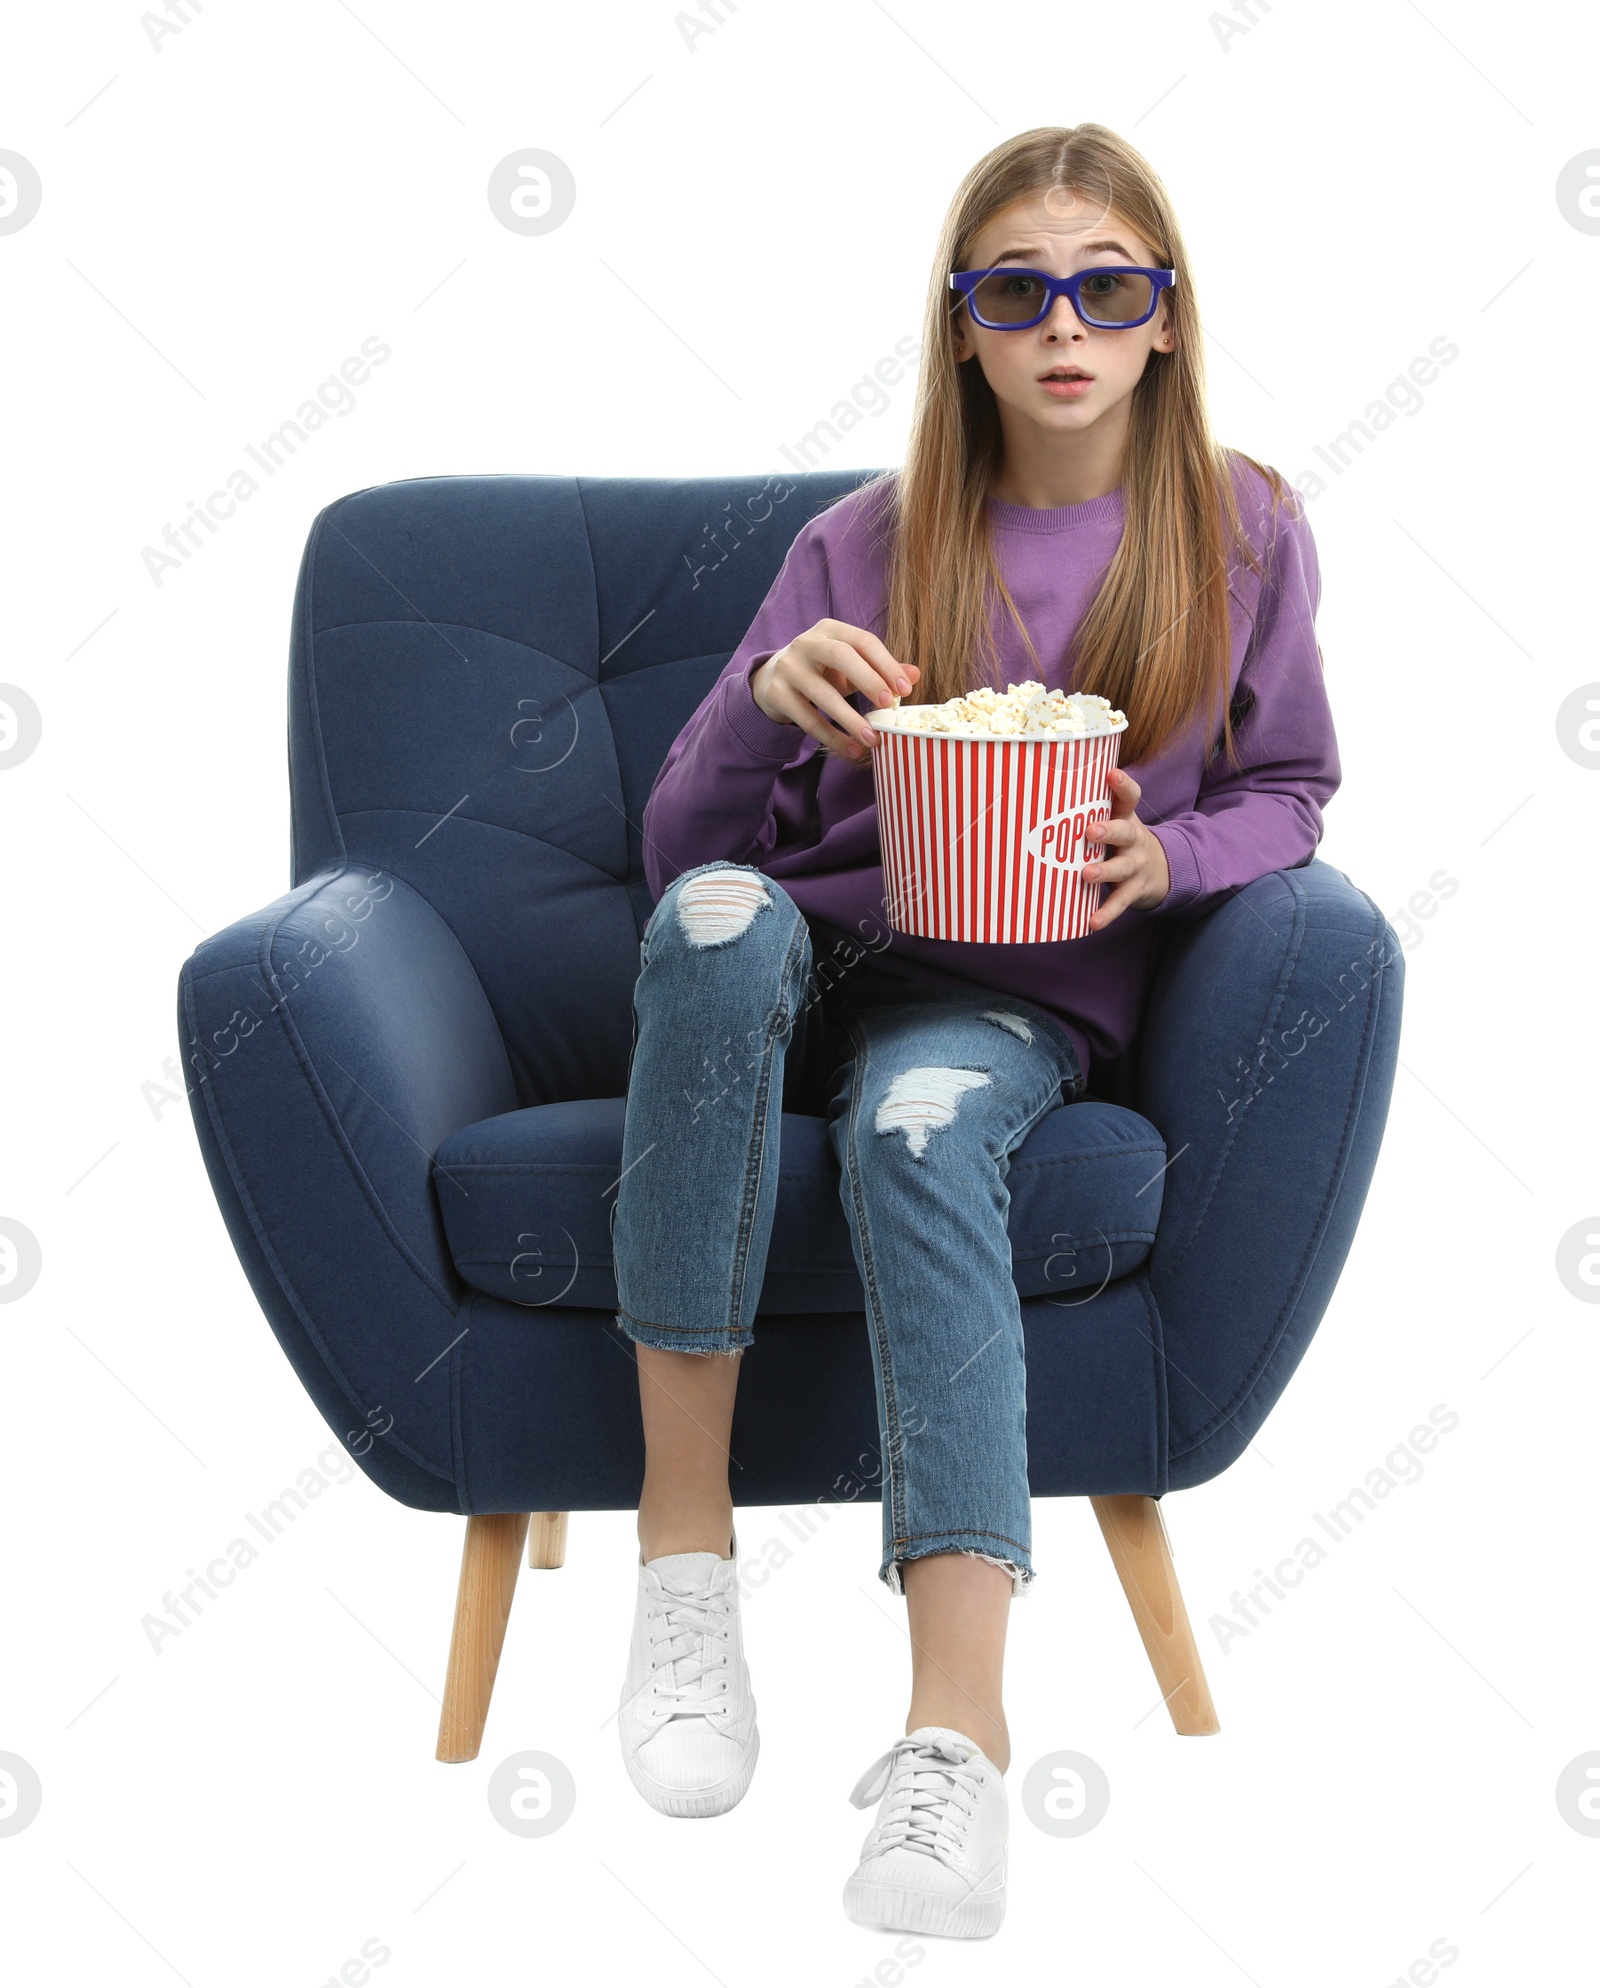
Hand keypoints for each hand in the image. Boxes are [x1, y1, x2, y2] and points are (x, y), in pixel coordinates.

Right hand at [751, 619, 918, 763]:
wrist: (771, 680)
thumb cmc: (821, 671)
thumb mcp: (851, 666)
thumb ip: (881, 669)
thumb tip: (914, 675)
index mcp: (830, 630)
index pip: (864, 641)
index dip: (886, 664)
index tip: (905, 690)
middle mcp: (806, 643)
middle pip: (842, 656)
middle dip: (869, 680)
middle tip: (889, 706)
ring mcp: (788, 668)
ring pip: (823, 694)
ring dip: (851, 719)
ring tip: (873, 740)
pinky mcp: (777, 694)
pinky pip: (808, 718)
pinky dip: (832, 737)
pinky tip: (851, 749)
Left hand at [1083, 768, 1169, 929]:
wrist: (1161, 870)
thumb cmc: (1122, 841)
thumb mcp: (1117, 821)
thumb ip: (1091, 809)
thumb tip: (1042, 795)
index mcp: (1127, 818)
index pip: (1130, 797)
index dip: (1122, 785)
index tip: (1112, 773)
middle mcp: (1134, 839)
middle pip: (1125, 832)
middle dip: (1108, 830)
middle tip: (1090, 830)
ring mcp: (1136, 865)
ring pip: (1122, 868)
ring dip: (1105, 871)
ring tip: (1087, 874)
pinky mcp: (1135, 889)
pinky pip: (1120, 902)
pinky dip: (1107, 913)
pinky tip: (1093, 922)